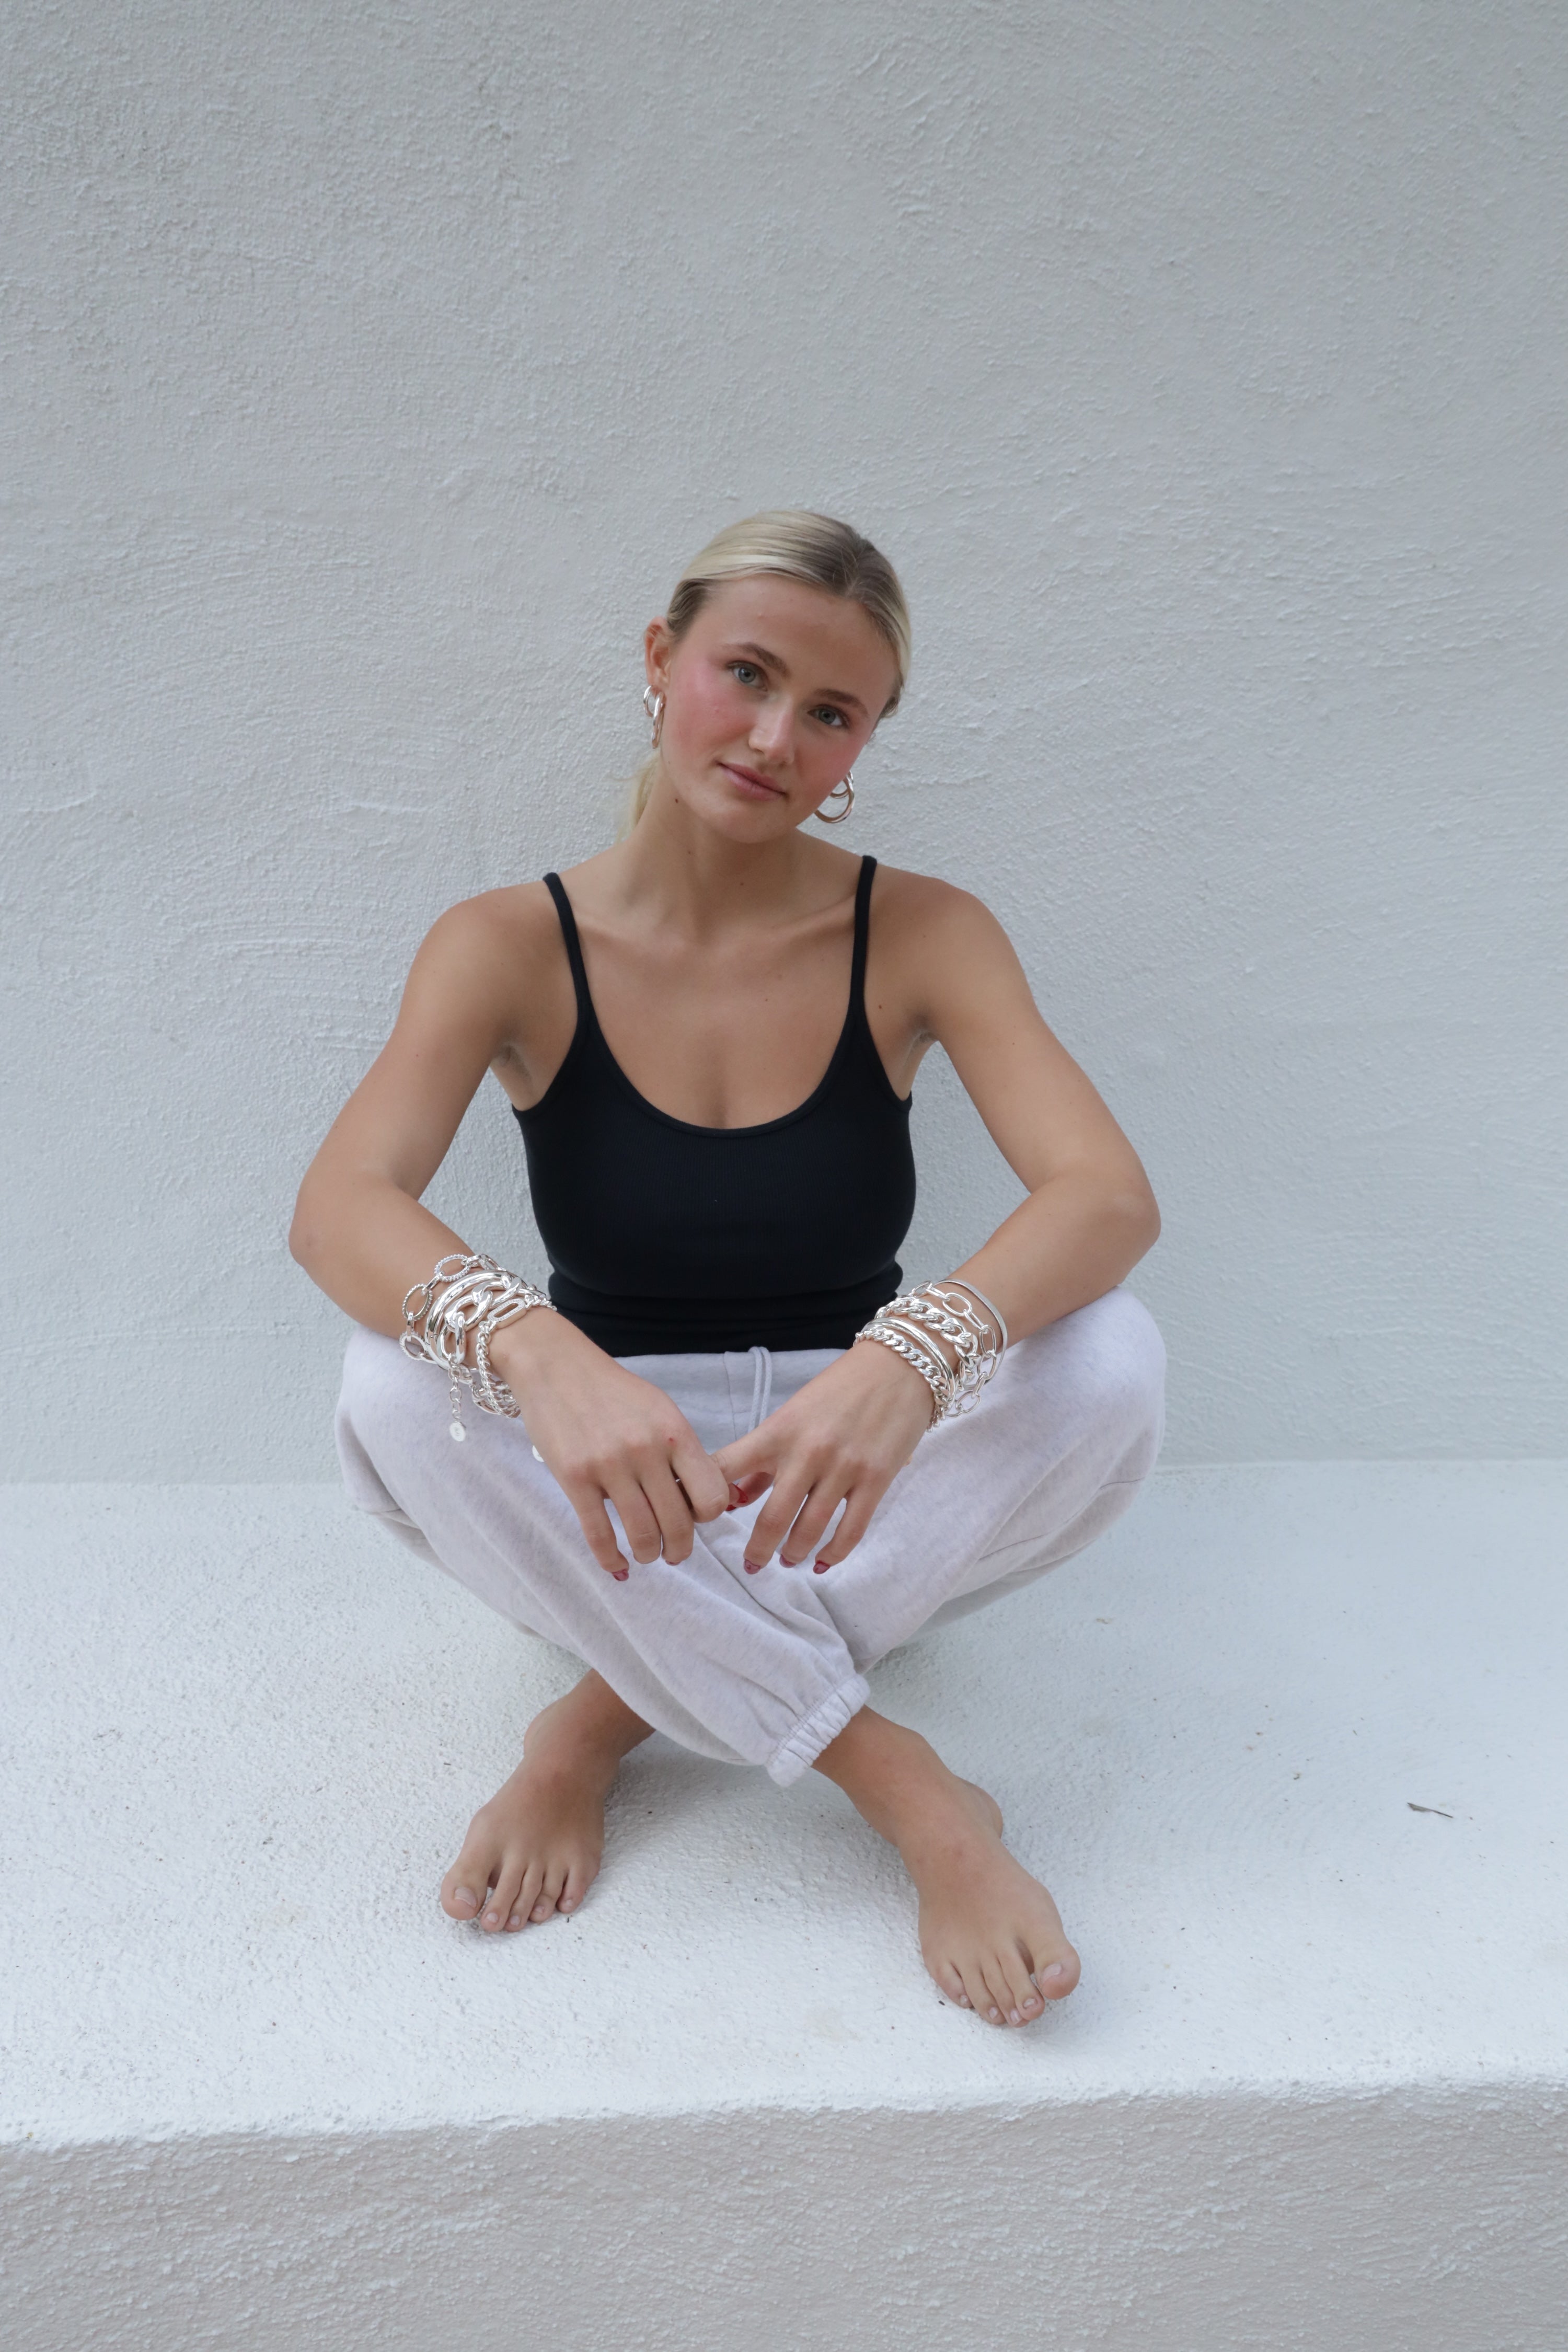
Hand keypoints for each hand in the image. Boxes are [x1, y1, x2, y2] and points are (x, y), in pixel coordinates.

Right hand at [491, 1313, 731, 1578]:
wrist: (557, 1366)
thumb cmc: (613, 1391)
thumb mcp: (660, 1410)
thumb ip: (681, 1450)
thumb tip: (700, 1499)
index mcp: (675, 1432)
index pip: (712, 1496)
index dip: (708, 1516)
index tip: (696, 1518)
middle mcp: (646, 1450)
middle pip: (679, 1523)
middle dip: (680, 1549)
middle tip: (675, 1553)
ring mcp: (609, 1465)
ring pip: (642, 1534)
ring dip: (649, 1554)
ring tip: (647, 1554)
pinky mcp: (574, 1477)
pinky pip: (598, 1534)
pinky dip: (611, 1559)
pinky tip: (617, 1565)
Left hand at [713, 1341, 933, 1573]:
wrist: (898, 1366)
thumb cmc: (839, 1389)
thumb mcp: (792, 1415)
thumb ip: (762, 1459)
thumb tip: (734, 1502)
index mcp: (778, 1431)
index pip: (727, 1468)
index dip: (705, 1498)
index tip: (701, 1519)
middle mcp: (807, 1451)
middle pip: (771, 1518)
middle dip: (757, 1550)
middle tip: (752, 1565)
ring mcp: (843, 1467)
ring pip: (810, 1530)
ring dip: (794, 1554)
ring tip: (788, 1561)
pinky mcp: (876, 1479)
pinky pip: (851, 1530)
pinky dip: (834, 1553)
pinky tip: (823, 1561)